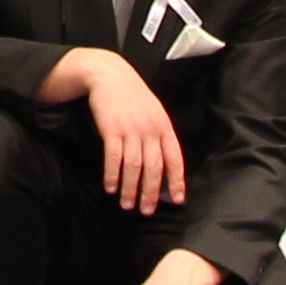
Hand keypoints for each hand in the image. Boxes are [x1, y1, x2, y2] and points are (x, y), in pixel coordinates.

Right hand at [75, 50, 185, 216]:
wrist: (109, 74)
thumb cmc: (132, 95)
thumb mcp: (153, 111)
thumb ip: (159, 134)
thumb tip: (163, 162)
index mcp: (164, 126)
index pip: (174, 159)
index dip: (176, 181)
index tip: (177, 200)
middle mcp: (150, 129)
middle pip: (154, 168)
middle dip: (150, 193)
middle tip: (146, 210)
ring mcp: (130, 129)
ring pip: (133, 166)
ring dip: (129, 189)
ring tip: (126, 204)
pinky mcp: (111, 129)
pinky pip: (113, 158)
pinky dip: (112, 175)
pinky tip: (110, 187)